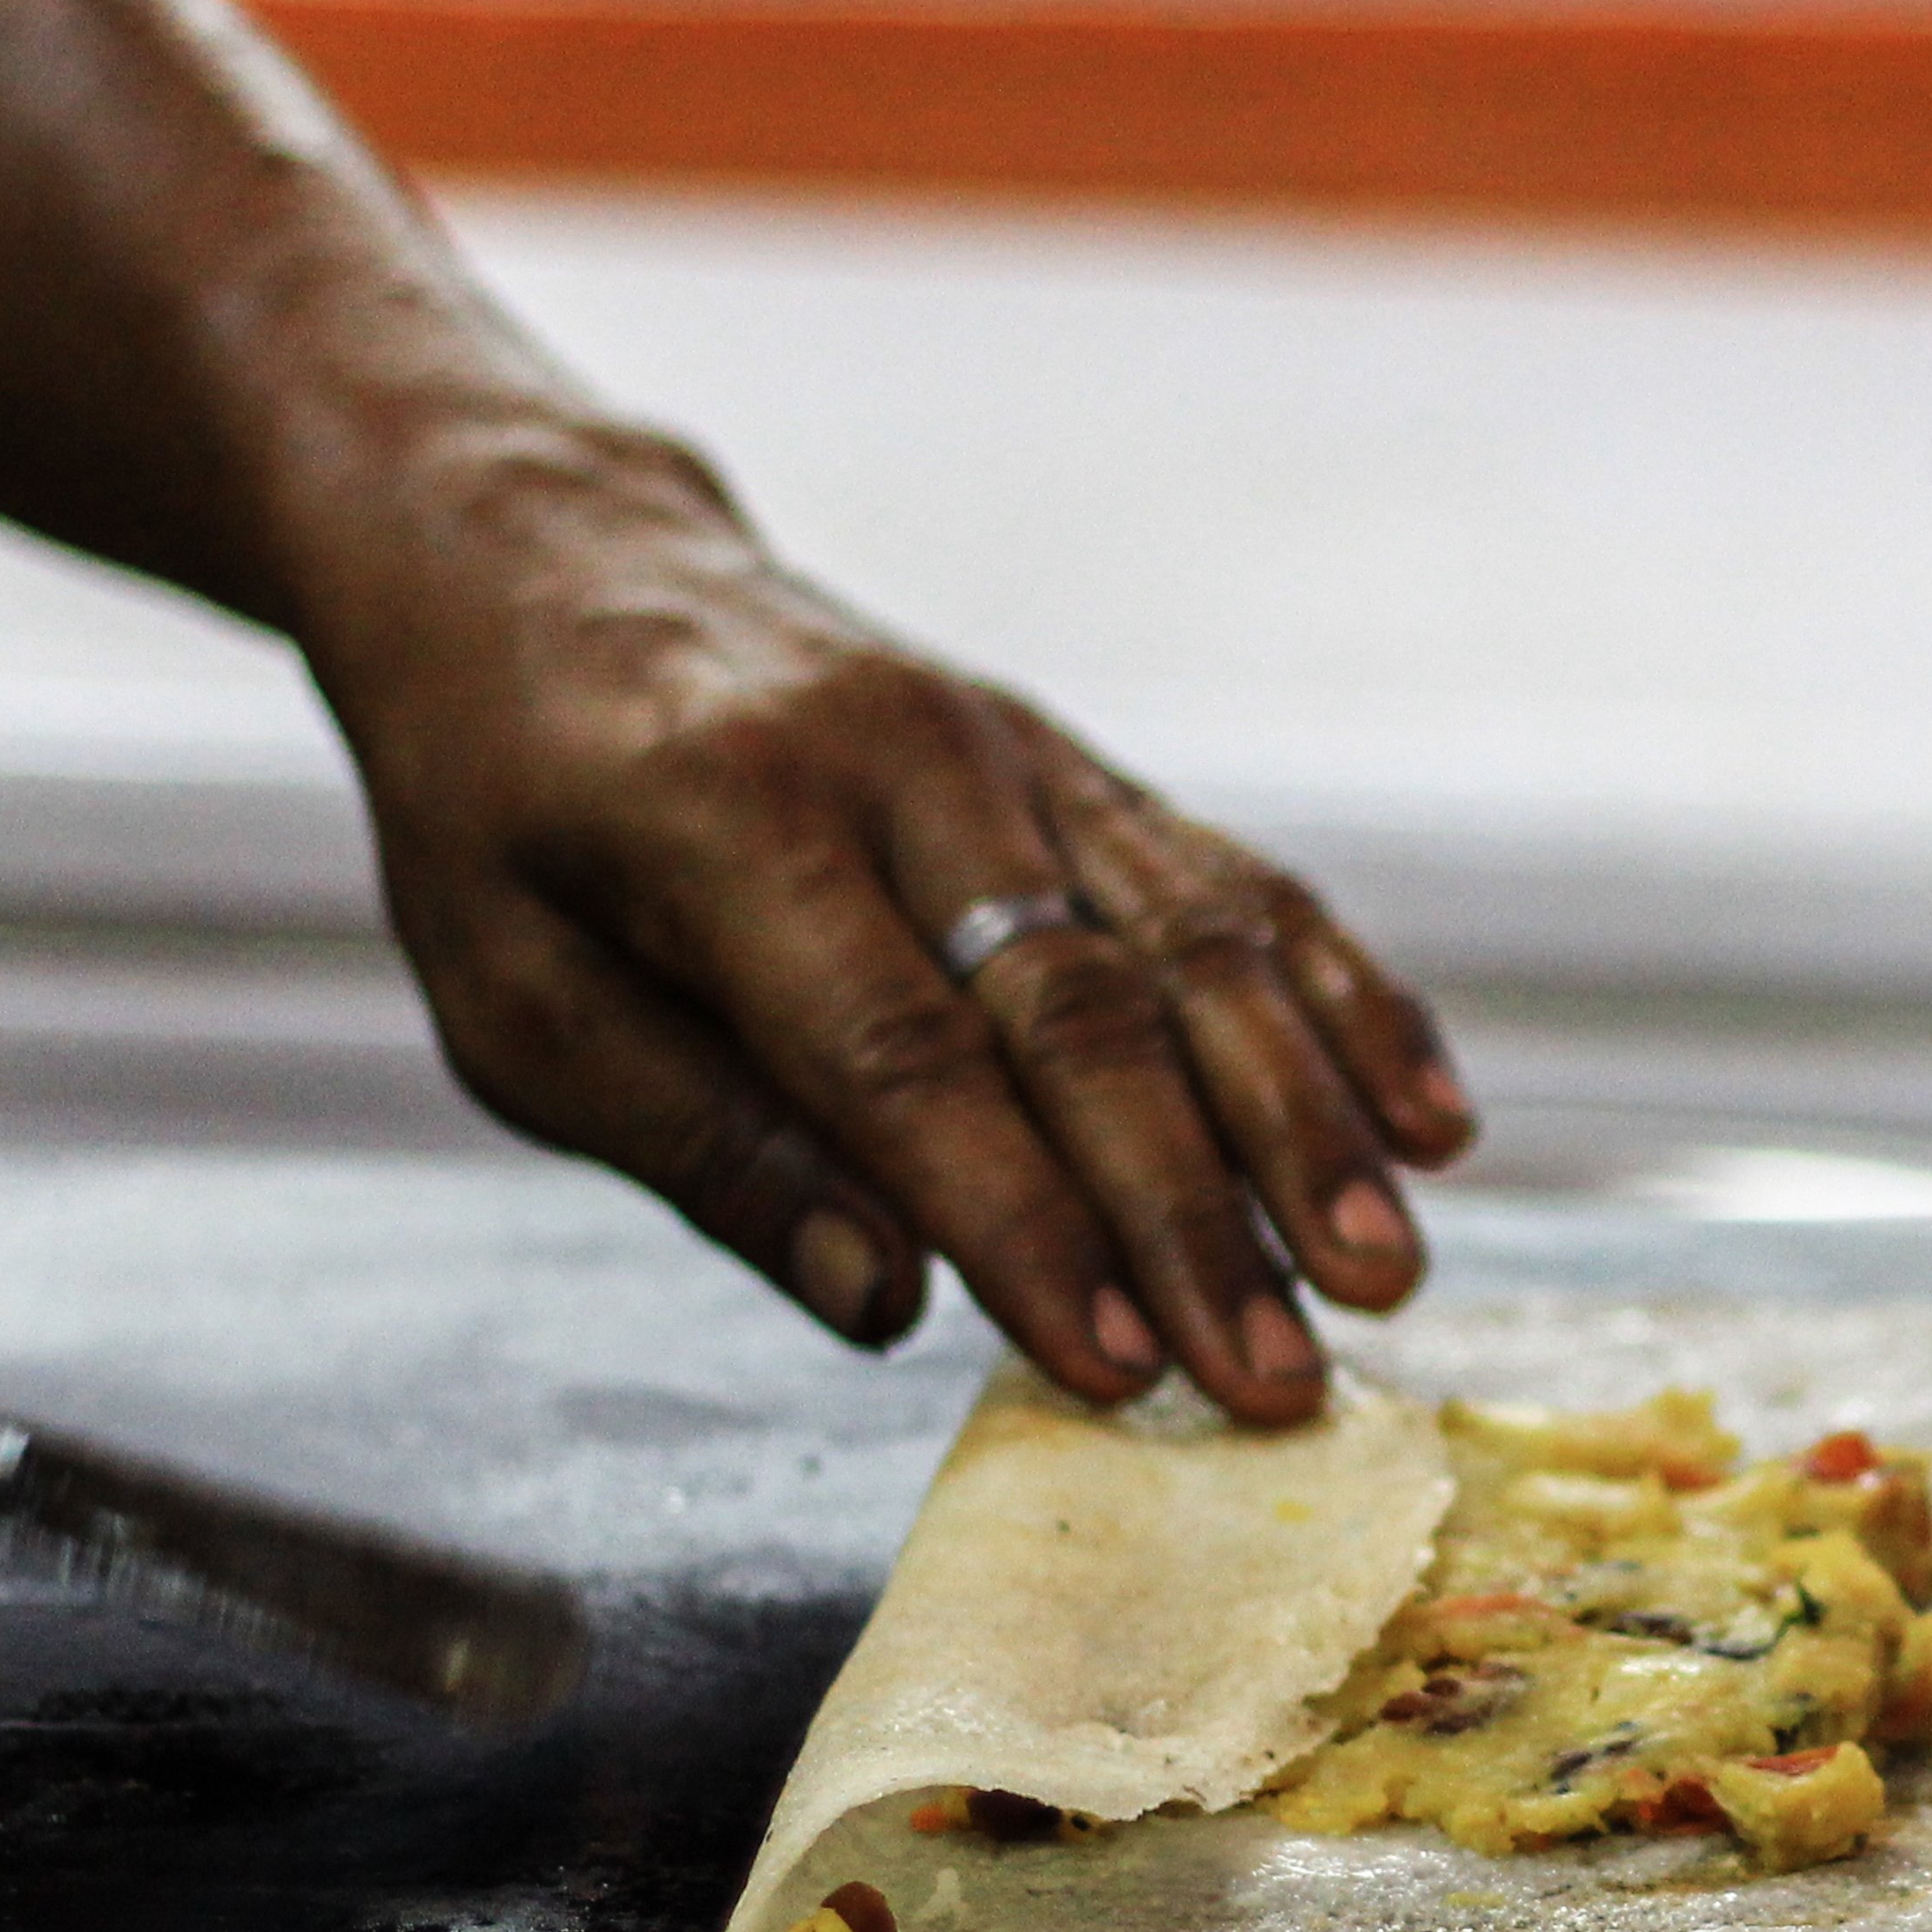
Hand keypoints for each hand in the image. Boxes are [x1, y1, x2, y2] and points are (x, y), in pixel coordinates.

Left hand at [308, 437, 1469, 1426]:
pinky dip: (1342, 999)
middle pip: (1083, 1013)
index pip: (902, 1059)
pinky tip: (1430, 1113)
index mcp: (720, 828)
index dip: (1025, 1221)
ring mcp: (1008, 753)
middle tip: (1286, 1379)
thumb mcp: (514, 996)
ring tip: (1388, 1269)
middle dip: (1200, 1213)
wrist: (540, 552)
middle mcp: (895, 770)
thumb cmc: (501, 813)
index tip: (1120, 1366)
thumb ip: (705, 1147)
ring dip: (1307, 1118)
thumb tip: (883, 1303)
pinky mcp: (1075, 763)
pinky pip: (1232, 883)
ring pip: (1195, 942)